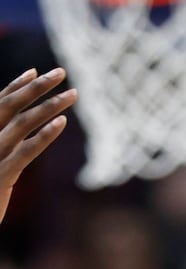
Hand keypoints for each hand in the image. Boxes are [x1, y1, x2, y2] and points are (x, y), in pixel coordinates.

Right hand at [0, 67, 76, 225]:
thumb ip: (5, 148)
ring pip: (23, 122)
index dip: (18, 85)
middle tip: (62, 72)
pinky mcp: (3, 175)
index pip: (0, 102)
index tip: (38, 71)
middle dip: (38, 86)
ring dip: (50, 106)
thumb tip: (19, 135)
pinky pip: (26, 151)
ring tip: (73, 95)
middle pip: (12, 104)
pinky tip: (62, 123)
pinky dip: (45, 135)